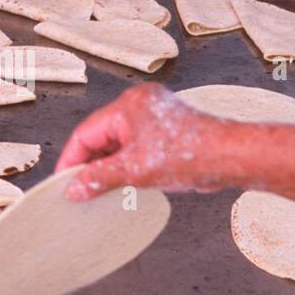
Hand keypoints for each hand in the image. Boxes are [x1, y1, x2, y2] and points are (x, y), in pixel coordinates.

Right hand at [56, 85, 227, 198]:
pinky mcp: (165, 130)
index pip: (86, 132)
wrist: (231, 156)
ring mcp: (153, 116)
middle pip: (100, 135)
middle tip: (80, 188)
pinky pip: (134, 145)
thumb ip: (99, 178)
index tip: (64, 181)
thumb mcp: (135, 170)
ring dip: (108, 165)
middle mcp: (139, 105)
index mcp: (128, 106)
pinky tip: (124, 181)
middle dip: (90, 163)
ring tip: (101, 188)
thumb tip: (75, 188)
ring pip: (117, 142)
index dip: (72, 159)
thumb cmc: (192, 154)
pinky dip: (126, 163)